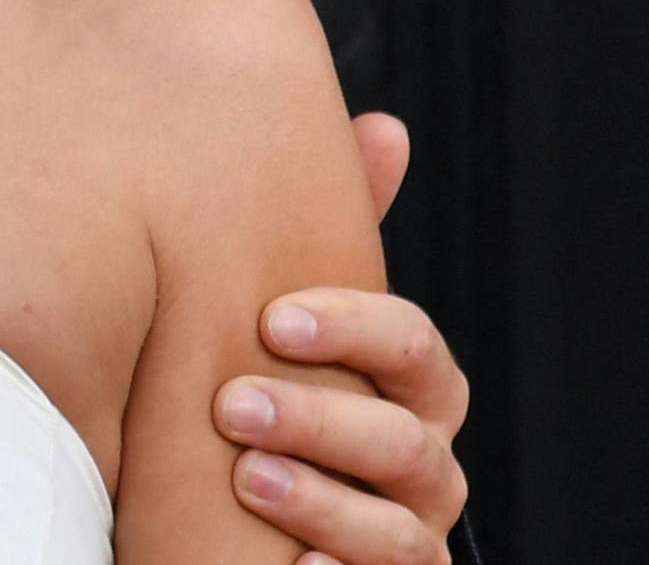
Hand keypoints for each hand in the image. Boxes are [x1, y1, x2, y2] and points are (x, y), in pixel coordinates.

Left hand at [211, 111, 467, 564]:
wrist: (226, 527)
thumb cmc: (267, 402)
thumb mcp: (287, 325)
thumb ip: (333, 235)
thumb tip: (386, 126)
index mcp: (409, 393)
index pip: (414, 349)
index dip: (352, 328)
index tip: (269, 316)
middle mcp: (422, 469)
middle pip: (406, 441)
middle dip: (322, 419)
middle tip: (233, 403)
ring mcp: (407, 540)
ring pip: (399, 531)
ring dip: (321, 501)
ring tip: (243, 478)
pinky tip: (289, 562)